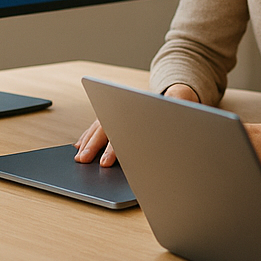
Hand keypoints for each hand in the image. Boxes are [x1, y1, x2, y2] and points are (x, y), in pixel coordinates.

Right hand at [75, 83, 200, 165]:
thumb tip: (171, 113)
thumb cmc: (180, 107)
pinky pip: (99, 125)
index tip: (105, 162)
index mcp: (144, 109)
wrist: (179, 98)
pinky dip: (88, 135)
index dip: (115, 148)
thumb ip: (176, 109)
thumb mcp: (181, 106)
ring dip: (88, 141)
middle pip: (108, 128)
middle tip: (83, 160)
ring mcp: (121, 112)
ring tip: (79, 156)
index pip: (127, 130)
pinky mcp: (117, 117)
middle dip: (94, 145)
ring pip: (100, 125)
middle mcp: (128, 109)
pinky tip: (81, 145)